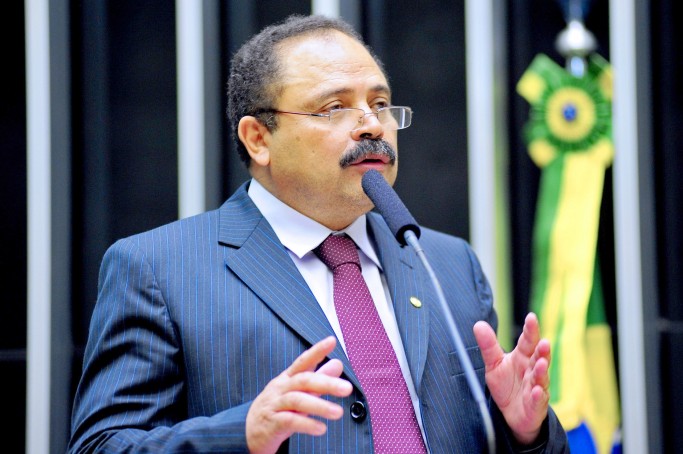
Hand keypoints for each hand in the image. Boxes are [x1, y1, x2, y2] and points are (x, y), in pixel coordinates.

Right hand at [246, 336, 352, 453]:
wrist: (246, 431)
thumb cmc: (276, 408)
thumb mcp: (297, 392)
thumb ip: (317, 379)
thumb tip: (338, 363)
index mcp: (287, 379)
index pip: (302, 362)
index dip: (316, 351)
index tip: (332, 341)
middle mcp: (280, 388)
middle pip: (303, 380)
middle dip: (326, 383)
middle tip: (347, 388)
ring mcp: (274, 405)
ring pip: (297, 400)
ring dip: (319, 406)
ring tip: (338, 412)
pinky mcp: (271, 424)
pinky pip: (289, 421)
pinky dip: (306, 424)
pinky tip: (321, 428)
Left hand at [473, 312, 550, 444]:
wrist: (512, 413)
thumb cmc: (506, 384)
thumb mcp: (494, 364)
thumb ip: (488, 345)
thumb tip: (478, 324)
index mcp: (523, 357)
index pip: (527, 341)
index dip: (530, 330)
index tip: (531, 317)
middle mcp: (532, 370)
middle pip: (538, 358)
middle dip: (542, 350)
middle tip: (544, 342)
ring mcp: (536, 387)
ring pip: (541, 377)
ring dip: (542, 371)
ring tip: (541, 363)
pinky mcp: (536, 405)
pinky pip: (538, 400)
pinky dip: (538, 395)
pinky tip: (537, 391)